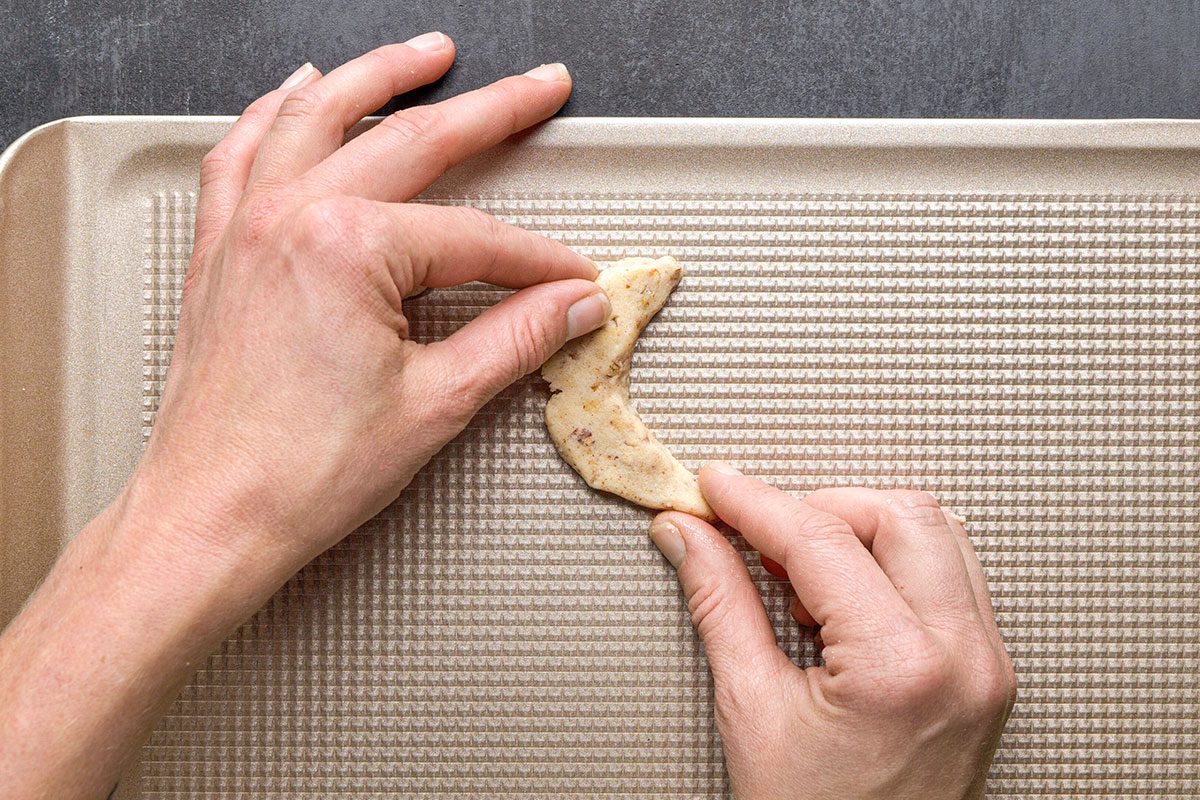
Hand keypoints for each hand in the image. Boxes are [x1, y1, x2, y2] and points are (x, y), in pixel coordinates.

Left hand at [0, 37, 608, 798]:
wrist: (211, 516)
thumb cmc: (300, 473)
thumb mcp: (435, 405)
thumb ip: (515, 340)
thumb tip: (571, 308)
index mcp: (348, 248)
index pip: (478, 238)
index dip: (541, 262)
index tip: (576, 282)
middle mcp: (291, 216)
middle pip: (412, 144)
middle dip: (491, 111)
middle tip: (541, 88)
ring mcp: (247, 225)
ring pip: (319, 117)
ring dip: (379, 77)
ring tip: (428, 54)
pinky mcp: (221, 249)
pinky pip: (241, 152)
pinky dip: (276, 113)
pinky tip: (301, 93)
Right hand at [650, 464, 1015, 799]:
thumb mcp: (752, 712)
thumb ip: (720, 604)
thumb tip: (689, 535)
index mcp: (900, 669)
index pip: (822, 539)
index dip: (755, 502)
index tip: (715, 487)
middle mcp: (963, 658)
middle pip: (896, 515)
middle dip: (819, 509)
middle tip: (758, 537)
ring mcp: (987, 665)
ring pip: (936, 533)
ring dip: (862, 530)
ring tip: (803, 579)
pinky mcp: (990, 672)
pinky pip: (953, 576)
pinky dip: (895, 564)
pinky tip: (846, 601)